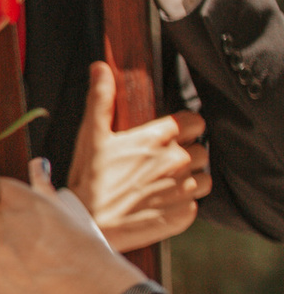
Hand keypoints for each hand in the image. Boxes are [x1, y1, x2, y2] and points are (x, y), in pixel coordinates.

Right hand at [66, 60, 208, 250]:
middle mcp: (178, 161)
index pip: (195, 122)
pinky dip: (181, 203)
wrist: (89, 224)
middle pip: (202, 150)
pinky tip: (159, 203)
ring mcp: (183, 188)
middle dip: (185, 155)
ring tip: (161, 184)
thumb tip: (100, 69)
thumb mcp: (91, 135)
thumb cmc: (89, 180)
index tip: (170, 137)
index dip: (184, 128)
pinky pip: (195, 204)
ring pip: (203, 177)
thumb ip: (101, 99)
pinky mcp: (184, 213)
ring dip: (188, 179)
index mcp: (159, 138)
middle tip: (158, 164)